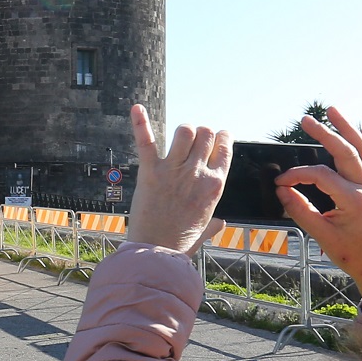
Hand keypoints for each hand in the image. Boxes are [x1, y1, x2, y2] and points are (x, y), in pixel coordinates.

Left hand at [125, 104, 230, 253]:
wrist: (155, 252)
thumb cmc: (179, 244)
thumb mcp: (204, 231)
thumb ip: (214, 224)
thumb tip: (222, 223)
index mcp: (215, 186)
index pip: (225, 148)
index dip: (221, 139)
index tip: (217, 137)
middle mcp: (197, 173)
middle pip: (205, 134)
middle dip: (200, 134)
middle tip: (192, 142)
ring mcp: (173, 170)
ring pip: (184, 131)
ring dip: (182, 131)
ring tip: (177, 139)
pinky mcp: (149, 172)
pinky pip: (146, 141)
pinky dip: (140, 122)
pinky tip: (136, 108)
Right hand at [274, 106, 361, 311]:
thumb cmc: (350, 253)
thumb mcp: (320, 235)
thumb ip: (299, 209)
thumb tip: (281, 191)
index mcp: (352, 199)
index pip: (320, 175)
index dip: (296, 175)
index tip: (280, 182)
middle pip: (345, 152)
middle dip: (325, 133)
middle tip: (306, 120)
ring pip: (361, 150)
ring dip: (347, 128)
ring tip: (333, 110)